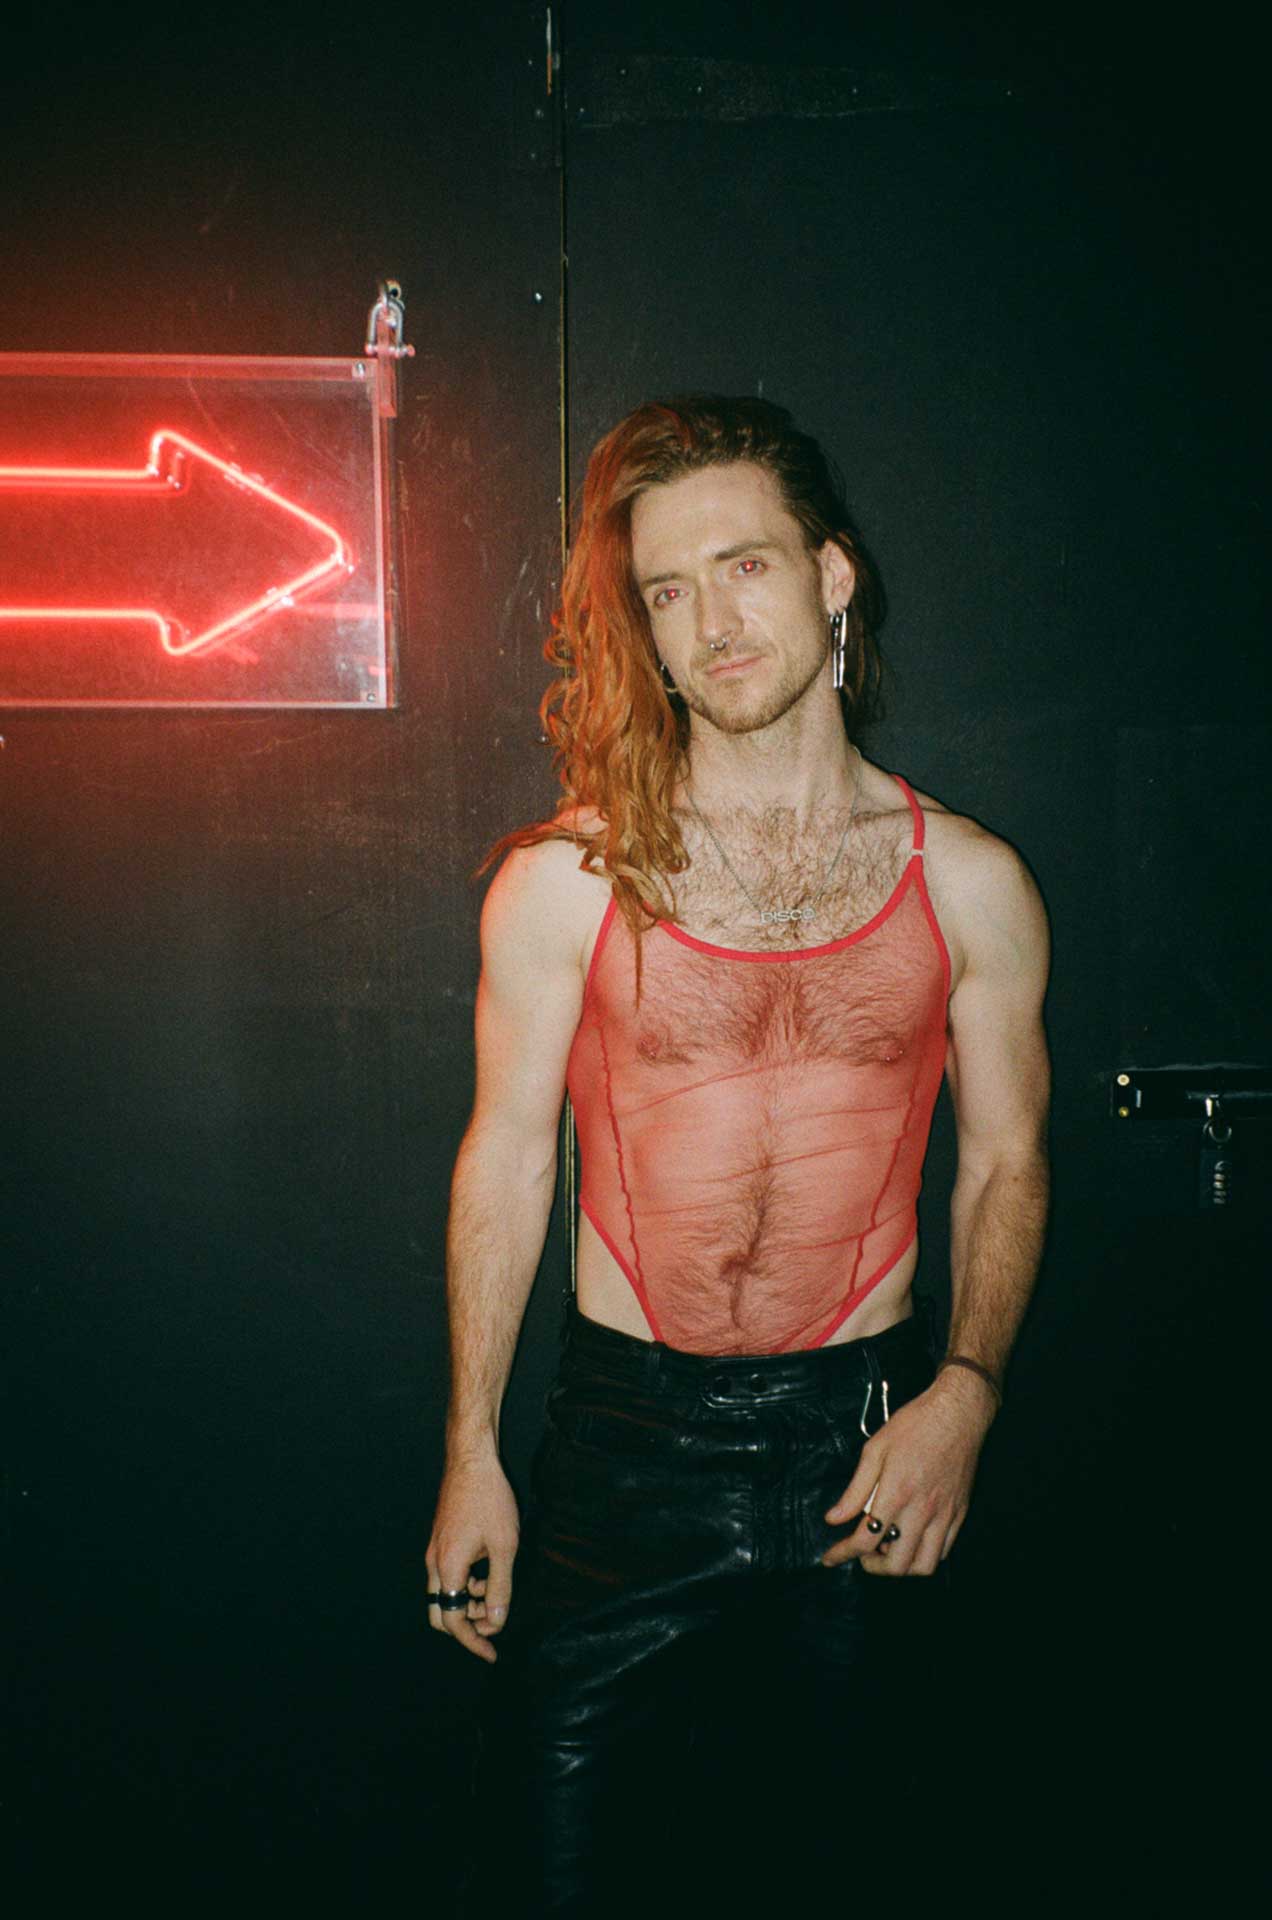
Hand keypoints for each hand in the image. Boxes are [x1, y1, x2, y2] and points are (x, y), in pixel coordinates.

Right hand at [426, 1451, 519, 1661]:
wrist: (471, 1460)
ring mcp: (434, 1550)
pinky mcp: (440, 1540)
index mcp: (448, 1568)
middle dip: (466, 1626)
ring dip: (468, 1602)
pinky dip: (465, 1583)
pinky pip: (447, 1575)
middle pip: (441, 1614)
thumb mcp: (504, 1546)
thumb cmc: (489, 1499)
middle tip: (493, 1624)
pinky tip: (488, 1569)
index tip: (492, 1653)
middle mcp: (434, 1563)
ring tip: (496, 1591)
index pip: (454, 1621)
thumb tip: (496, 1621)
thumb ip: (500, 1586)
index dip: (474, 1641)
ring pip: (444, 1594)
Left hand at [821, 1368, 996, 1576]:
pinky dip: (925, 1555)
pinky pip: (944, 1551)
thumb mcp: (875, 1449)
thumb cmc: (915, 1426)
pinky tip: (912, 1540)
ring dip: (901, 1567)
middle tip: (862, 1553)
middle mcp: (921, 1511)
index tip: (830, 1557)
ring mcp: (944, 1515)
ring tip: (888, 1549)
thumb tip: (834, 1518)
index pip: (865, 1540)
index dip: (842, 1554)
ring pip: (924, 1565)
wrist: (958, 1414)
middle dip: (873, 1567)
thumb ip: (855, 1489)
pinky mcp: (959, 1514)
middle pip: (896, 1564)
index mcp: (896, 1494)